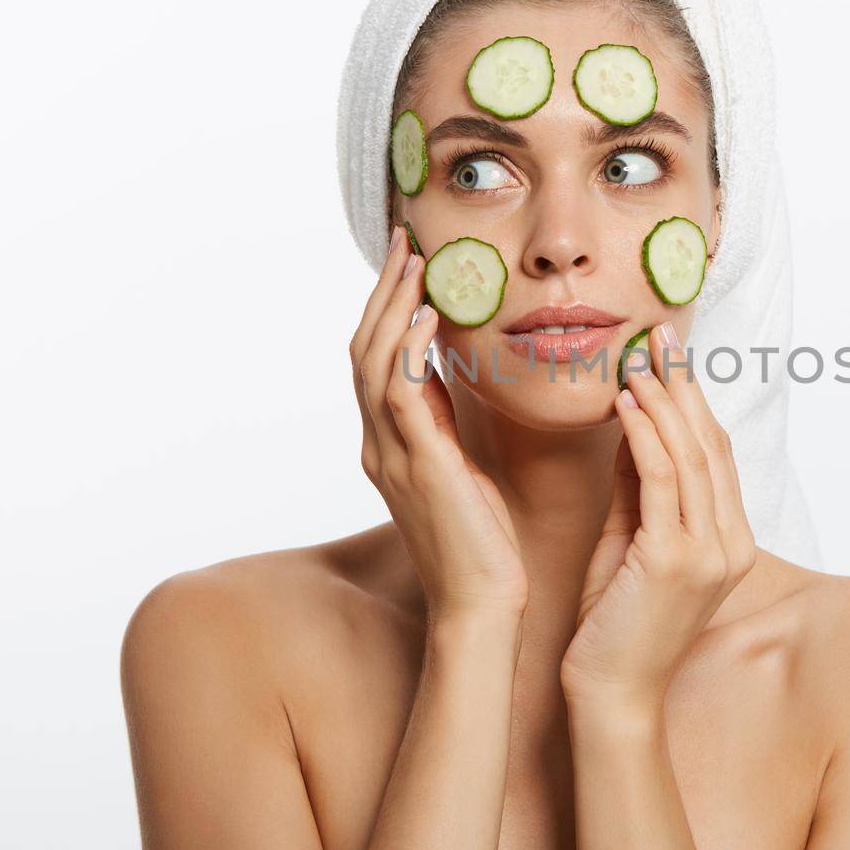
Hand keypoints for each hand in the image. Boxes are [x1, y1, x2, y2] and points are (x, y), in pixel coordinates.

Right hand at [350, 225, 528, 622]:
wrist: (482, 606)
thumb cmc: (484, 544)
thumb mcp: (464, 468)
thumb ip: (450, 423)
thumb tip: (459, 374)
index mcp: (392, 444)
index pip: (378, 359)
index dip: (388, 308)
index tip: (411, 262)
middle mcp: (381, 445)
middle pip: (365, 349)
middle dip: (383, 292)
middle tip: (404, 243)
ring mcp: (392, 456)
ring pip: (374, 364)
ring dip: (393, 308)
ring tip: (416, 263)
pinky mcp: (418, 468)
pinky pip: (401, 397)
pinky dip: (408, 353)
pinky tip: (426, 319)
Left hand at [560, 321, 757, 712]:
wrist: (610, 695)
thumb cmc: (612, 624)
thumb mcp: (630, 541)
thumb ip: (638, 487)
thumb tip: (633, 422)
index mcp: (729, 540)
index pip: (714, 453)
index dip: (692, 399)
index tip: (665, 354)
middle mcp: (731, 544)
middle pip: (710, 444)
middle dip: (682, 383)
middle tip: (656, 334)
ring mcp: (710, 553)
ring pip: (690, 454)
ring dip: (662, 398)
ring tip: (637, 357)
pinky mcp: (678, 561)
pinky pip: (662, 479)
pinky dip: (644, 433)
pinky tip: (625, 401)